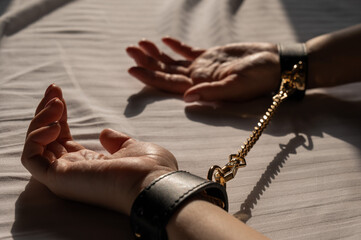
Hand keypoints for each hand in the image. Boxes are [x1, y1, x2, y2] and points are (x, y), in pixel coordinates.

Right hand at [21, 84, 177, 214]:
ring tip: (57, 104)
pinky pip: (31, 158)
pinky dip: (36, 137)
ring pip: (36, 147)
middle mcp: (75, 170)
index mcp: (91, 163)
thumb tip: (104, 133)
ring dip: (41, 120)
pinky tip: (55, 125)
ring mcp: (65, 175)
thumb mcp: (134, 148)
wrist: (154, 184)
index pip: (64, 138)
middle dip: (46, 112)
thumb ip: (117, 142)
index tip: (60, 94)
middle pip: (47, 140)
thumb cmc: (150, 169)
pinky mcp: (58, 178)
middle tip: (54, 89)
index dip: (59, 116)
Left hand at [127, 37, 279, 101]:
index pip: (169, 83)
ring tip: (141, 43)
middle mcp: (198, 79)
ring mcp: (203, 67)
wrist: (275, 64)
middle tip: (130, 49)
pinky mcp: (211, 56)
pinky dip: (176, 46)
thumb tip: (185, 98)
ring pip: (174, 61)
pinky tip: (165, 40)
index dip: (150, 77)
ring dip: (157, 53)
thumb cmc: (259, 77)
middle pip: (167, 71)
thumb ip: (211, 91)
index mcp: (201, 87)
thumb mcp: (236, 85)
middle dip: (148, 62)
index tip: (132, 68)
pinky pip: (189, 51)